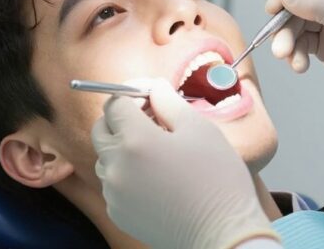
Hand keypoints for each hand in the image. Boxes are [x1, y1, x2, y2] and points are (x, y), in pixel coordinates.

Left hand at [91, 80, 278, 248]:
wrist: (222, 234)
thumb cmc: (216, 180)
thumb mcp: (200, 129)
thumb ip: (169, 102)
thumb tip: (154, 88)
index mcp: (135, 140)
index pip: (115, 104)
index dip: (131, 95)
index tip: (148, 97)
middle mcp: (117, 165)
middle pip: (101, 129)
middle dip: (119, 119)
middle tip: (150, 120)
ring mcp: (114, 192)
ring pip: (105, 157)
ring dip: (121, 147)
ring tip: (156, 152)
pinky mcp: (118, 212)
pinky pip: (112, 183)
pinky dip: (126, 174)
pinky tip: (155, 177)